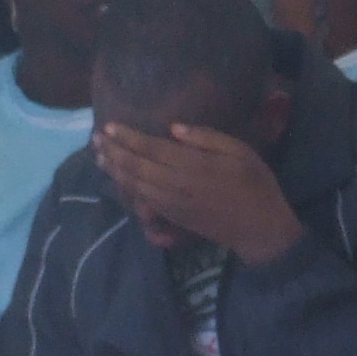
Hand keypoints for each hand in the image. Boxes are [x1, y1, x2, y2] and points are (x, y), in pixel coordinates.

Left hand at [95, 121, 301, 266]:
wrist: (260, 229)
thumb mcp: (241, 153)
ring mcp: (171, 202)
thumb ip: (207, 138)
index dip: (127, 137)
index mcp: (193, 165)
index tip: (110, 126)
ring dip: (114, 169)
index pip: (150, 148)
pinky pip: (141, 199)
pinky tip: (119, 178)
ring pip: (133, 183)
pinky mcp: (172, 216)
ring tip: (100, 156)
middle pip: (135, 165)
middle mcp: (175, 184)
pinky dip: (126, 187)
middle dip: (113, 151)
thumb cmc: (256, 186)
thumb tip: (173, 128)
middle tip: (96, 138)